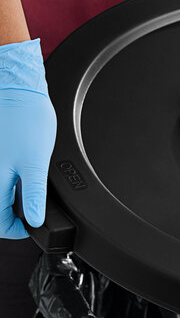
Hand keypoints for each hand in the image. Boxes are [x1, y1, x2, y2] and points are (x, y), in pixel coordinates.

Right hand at [0, 39, 55, 238]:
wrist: (17, 88)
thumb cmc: (27, 119)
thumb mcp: (37, 163)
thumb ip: (34, 195)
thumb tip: (35, 220)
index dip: (16, 230)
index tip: (30, 226)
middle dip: (10, 214)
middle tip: (29, 209)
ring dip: (6, 198)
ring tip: (24, 192)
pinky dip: (4, 181)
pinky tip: (16, 174)